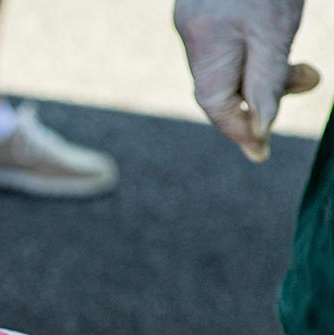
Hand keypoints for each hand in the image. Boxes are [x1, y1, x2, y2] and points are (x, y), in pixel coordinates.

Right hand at [174, 0, 317, 161]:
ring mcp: (195, 19)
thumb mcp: (274, 31)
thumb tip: (259, 127)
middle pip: (222, 85)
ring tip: (300, 59)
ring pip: (228, 63)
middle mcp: (192, 35)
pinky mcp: (204, 7)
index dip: (241, 132)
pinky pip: (227, 43)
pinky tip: (271, 35)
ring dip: (263, 69)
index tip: (261, 154)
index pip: (218, 106)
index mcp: (207, 46)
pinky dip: (252, 50)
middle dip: (262, 94)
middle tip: (306, 78)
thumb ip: (265, 79)